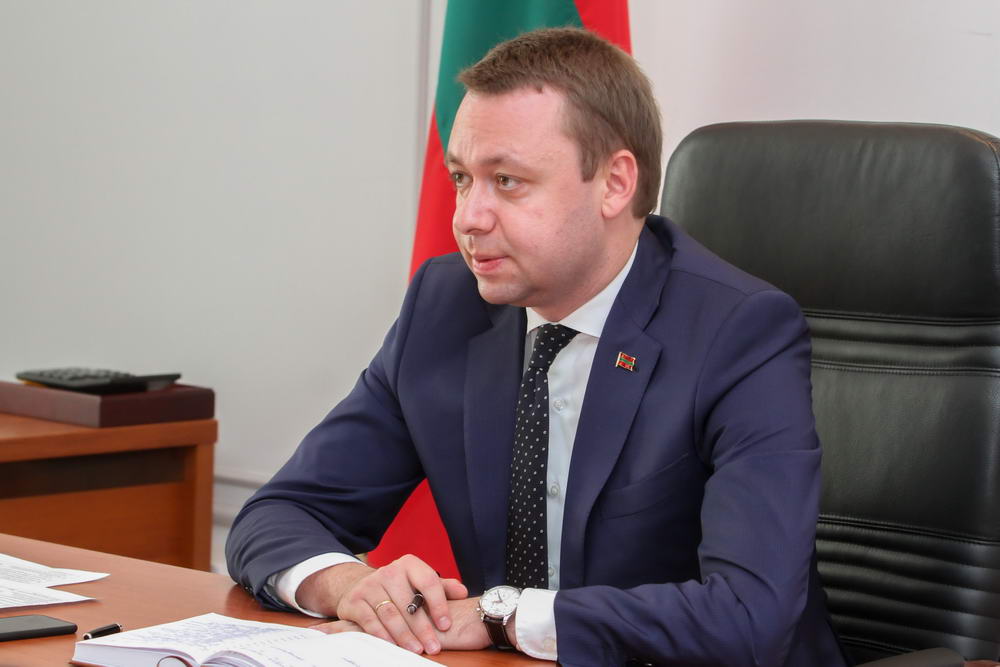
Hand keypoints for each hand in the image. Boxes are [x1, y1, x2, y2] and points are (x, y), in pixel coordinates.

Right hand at [302, 554, 466, 654]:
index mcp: (409, 564)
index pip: (428, 582)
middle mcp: (388, 571)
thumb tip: (462, 592)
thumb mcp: (419, 583)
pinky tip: (393, 646)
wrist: (361, 586)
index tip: (446, 625)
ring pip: (390, 614)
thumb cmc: (399, 588)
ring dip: (404, 635)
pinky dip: (383, 635)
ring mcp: (370, 586)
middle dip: (423, 628)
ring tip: (417, 649)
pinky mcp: (355, 601)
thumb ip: (442, 587)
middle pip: (409, 603)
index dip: (439, 604)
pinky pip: (370, 621)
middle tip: (434, 646)